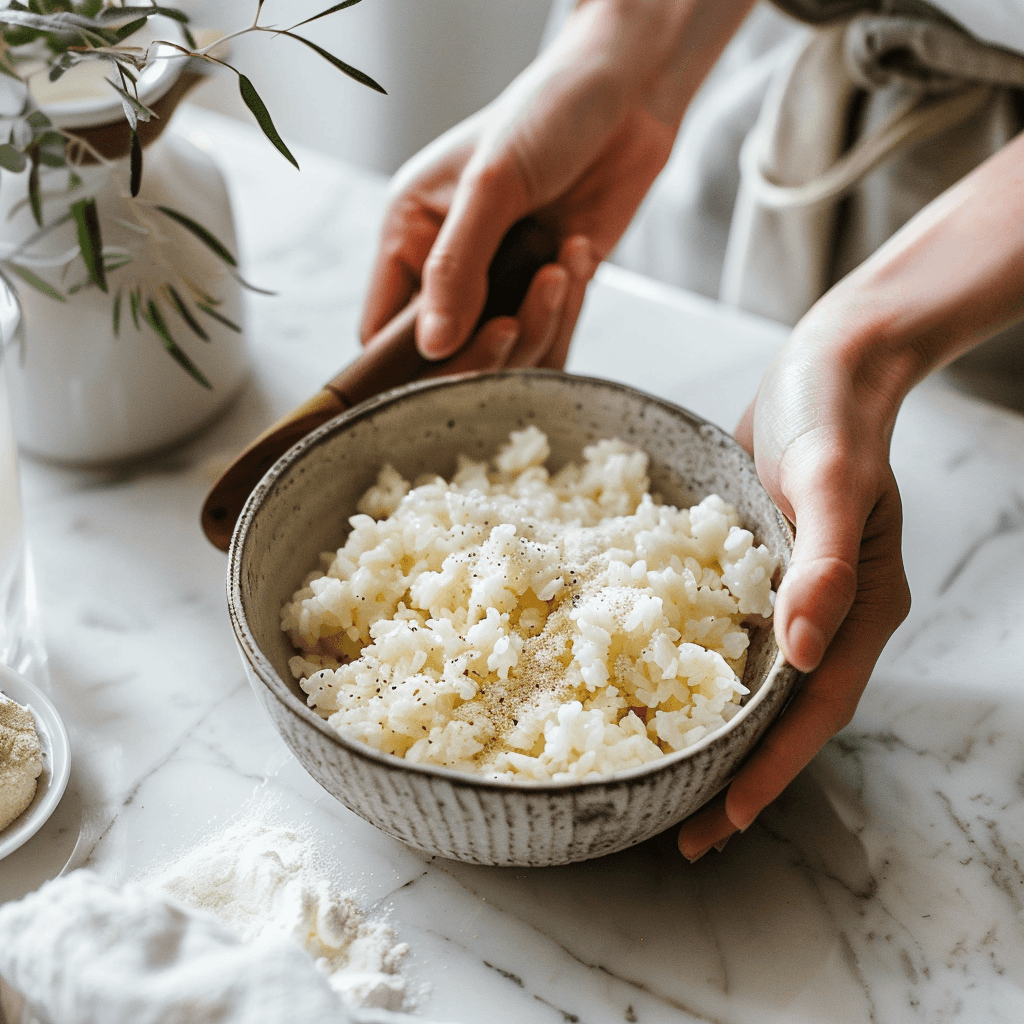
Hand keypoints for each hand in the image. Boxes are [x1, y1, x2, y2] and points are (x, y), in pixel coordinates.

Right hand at [360, 0, 755, 370]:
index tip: (444, 356)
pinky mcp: (550, 295)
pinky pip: (550, 340)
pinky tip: (577, 256)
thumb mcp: (491, 184)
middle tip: (511, 327)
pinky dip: (565, 315)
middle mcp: (450, 269)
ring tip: (557, 271)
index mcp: (410, 236)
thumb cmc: (547, 112)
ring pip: (503, 359)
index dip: (407, 361)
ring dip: (535, 329)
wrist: (627, 91)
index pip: (384, 331)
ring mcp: (502, 286)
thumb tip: (432, 347)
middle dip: (479, 353)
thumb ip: (456, 268)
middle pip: (444, 359)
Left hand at [677, 126, 1023, 858]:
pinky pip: (728, 638)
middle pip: (783, 718)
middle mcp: (825, 615)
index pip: (812, 714)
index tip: (721, 823)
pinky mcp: (760, 571)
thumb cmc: (832, 415)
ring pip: (754, 687)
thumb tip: (805, 651)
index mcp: (855, 609)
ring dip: (714, 736)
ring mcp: (792, 595)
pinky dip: (697, 675)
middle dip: (737, 777)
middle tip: (682, 834)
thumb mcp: (830, 479)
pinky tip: (651, 690)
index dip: (769, 772)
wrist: (827, 364)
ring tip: (665, 780)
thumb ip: (824, 561)